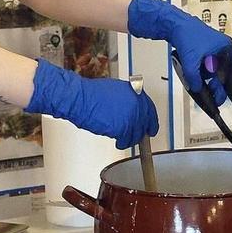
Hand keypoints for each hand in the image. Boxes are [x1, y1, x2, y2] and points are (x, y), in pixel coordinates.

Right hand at [25, 63, 157, 148]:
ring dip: (131, 138)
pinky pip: (127, 139)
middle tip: (141, 138)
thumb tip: (131, 107)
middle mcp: (136, 104)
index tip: (150, 127)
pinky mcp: (123, 128)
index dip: (150, 120)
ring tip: (124, 139)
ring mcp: (131, 117)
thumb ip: (127, 98)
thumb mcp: (115, 90)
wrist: (81, 99)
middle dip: (142, 132)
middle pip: (146, 123)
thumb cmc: (91, 94)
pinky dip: (122, 142)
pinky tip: (118, 141)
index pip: (149, 109)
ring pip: (137, 134)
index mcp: (135, 93)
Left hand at [128, 0, 231, 106]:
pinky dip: (201, 70)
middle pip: (220, 71)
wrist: (174, 23)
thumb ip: (194, 79)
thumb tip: (197, 89)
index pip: (228, 73)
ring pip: (212, 68)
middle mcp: (222, 47)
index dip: (223, 87)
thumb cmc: (187, 36)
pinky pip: (206, 62)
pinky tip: (197, 76)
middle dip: (213, 82)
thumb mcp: (191, 62)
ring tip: (201, 86)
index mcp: (226, 48)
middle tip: (210, 95)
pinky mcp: (204, 46)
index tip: (219, 98)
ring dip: (206, 77)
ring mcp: (214, 46)